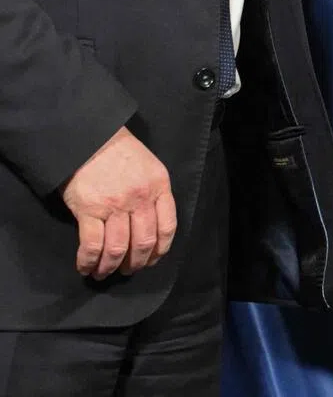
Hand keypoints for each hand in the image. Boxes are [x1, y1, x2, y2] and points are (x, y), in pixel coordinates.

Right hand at [60, 127, 176, 279]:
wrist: (92, 139)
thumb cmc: (121, 153)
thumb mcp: (150, 167)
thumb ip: (154, 193)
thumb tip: (150, 225)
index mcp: (159, 186)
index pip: (168, 226)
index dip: (160, 251)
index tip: (151, 261)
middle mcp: (140, 198)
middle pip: (144, 243)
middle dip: (136, 264)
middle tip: (127, 271)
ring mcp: (115, 205)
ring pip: (119, 249)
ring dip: (111, 267)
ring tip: (104, 272)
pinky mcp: (90, 210)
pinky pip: (93, 246)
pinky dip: (89, 262)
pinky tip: (86, 267)